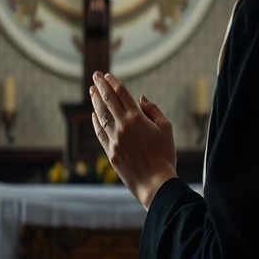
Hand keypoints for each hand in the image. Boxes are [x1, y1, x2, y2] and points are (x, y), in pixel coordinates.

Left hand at [90, 71, 176, 209]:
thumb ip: (153, 111)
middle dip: (101, 86)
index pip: (122, 94)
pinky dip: (96, 122)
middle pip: (108, 101)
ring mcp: (114, 139)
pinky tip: (94, 114)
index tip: (107, 75)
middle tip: (95, 76)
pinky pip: (100, 132)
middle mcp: (123, 126)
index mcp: (137, 118)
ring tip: (92, 91)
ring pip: (101, 115)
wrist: (156, 183)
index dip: (113, 82)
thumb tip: (141, 98)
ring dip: (96, 101)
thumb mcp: (166, 129)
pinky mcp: (110, 152)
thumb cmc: (165, 155)